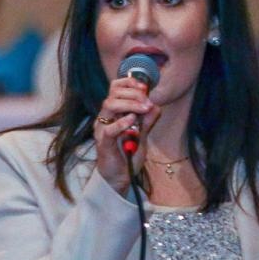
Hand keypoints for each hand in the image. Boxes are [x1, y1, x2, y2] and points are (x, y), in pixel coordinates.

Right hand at [93, 76, 160, 194]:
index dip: (129, 83)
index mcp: (113, 113)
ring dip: (129, 104)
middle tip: (147, 102)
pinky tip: (133, 121)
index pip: (115, 88)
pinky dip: (121, 123)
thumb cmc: (127, 154)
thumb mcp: (142, 135)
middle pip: (113, 94)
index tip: (144, 87)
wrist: (120, 176)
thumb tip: (155, 105)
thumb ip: (148, 120)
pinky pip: (109, 129)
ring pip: (109, 105)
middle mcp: (105, 118)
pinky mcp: (103, 143)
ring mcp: (102, 129)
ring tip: (143, 109)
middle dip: (133, 93)